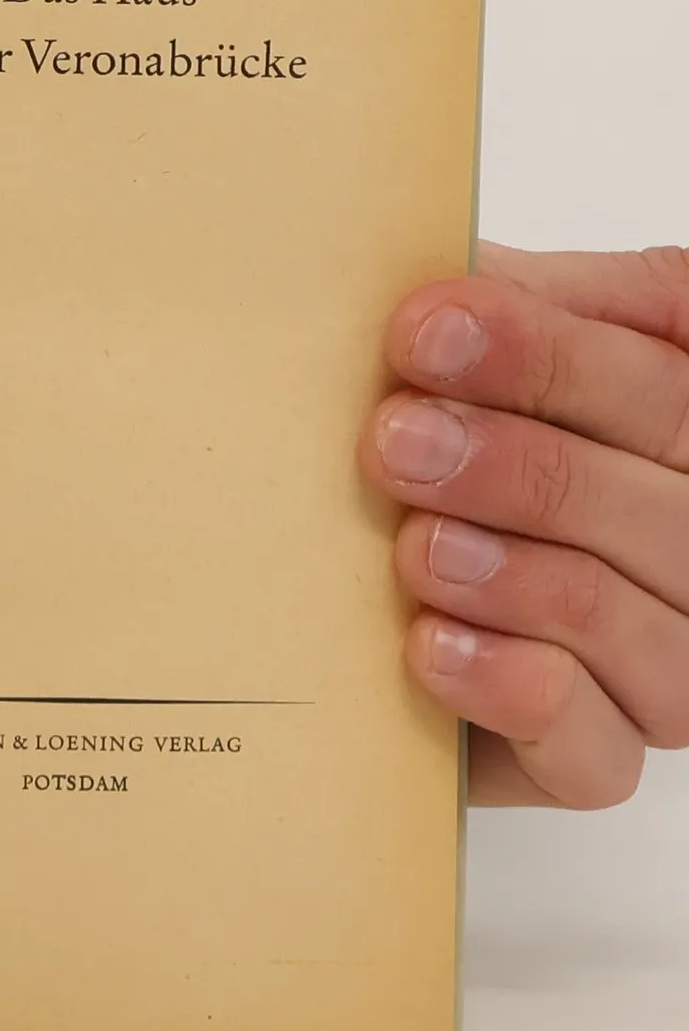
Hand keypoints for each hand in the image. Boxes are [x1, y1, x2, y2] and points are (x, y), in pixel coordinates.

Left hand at [362, 241, 688, 807]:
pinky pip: (591, 746)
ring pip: (629, 618)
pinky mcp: (596, 758)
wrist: (372, 625)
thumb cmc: (441, 469)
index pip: (668, 373)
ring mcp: (667, 660)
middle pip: (662, 496)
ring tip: (416, 549)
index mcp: (677, 421)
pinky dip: (513, 690)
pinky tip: (431, 648)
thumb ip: (498, 309)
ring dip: (516, 576)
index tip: (428, 326)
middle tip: (397, 439)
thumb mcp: (473, 369)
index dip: (554, 349)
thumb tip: (442, 273)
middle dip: (523, 461)